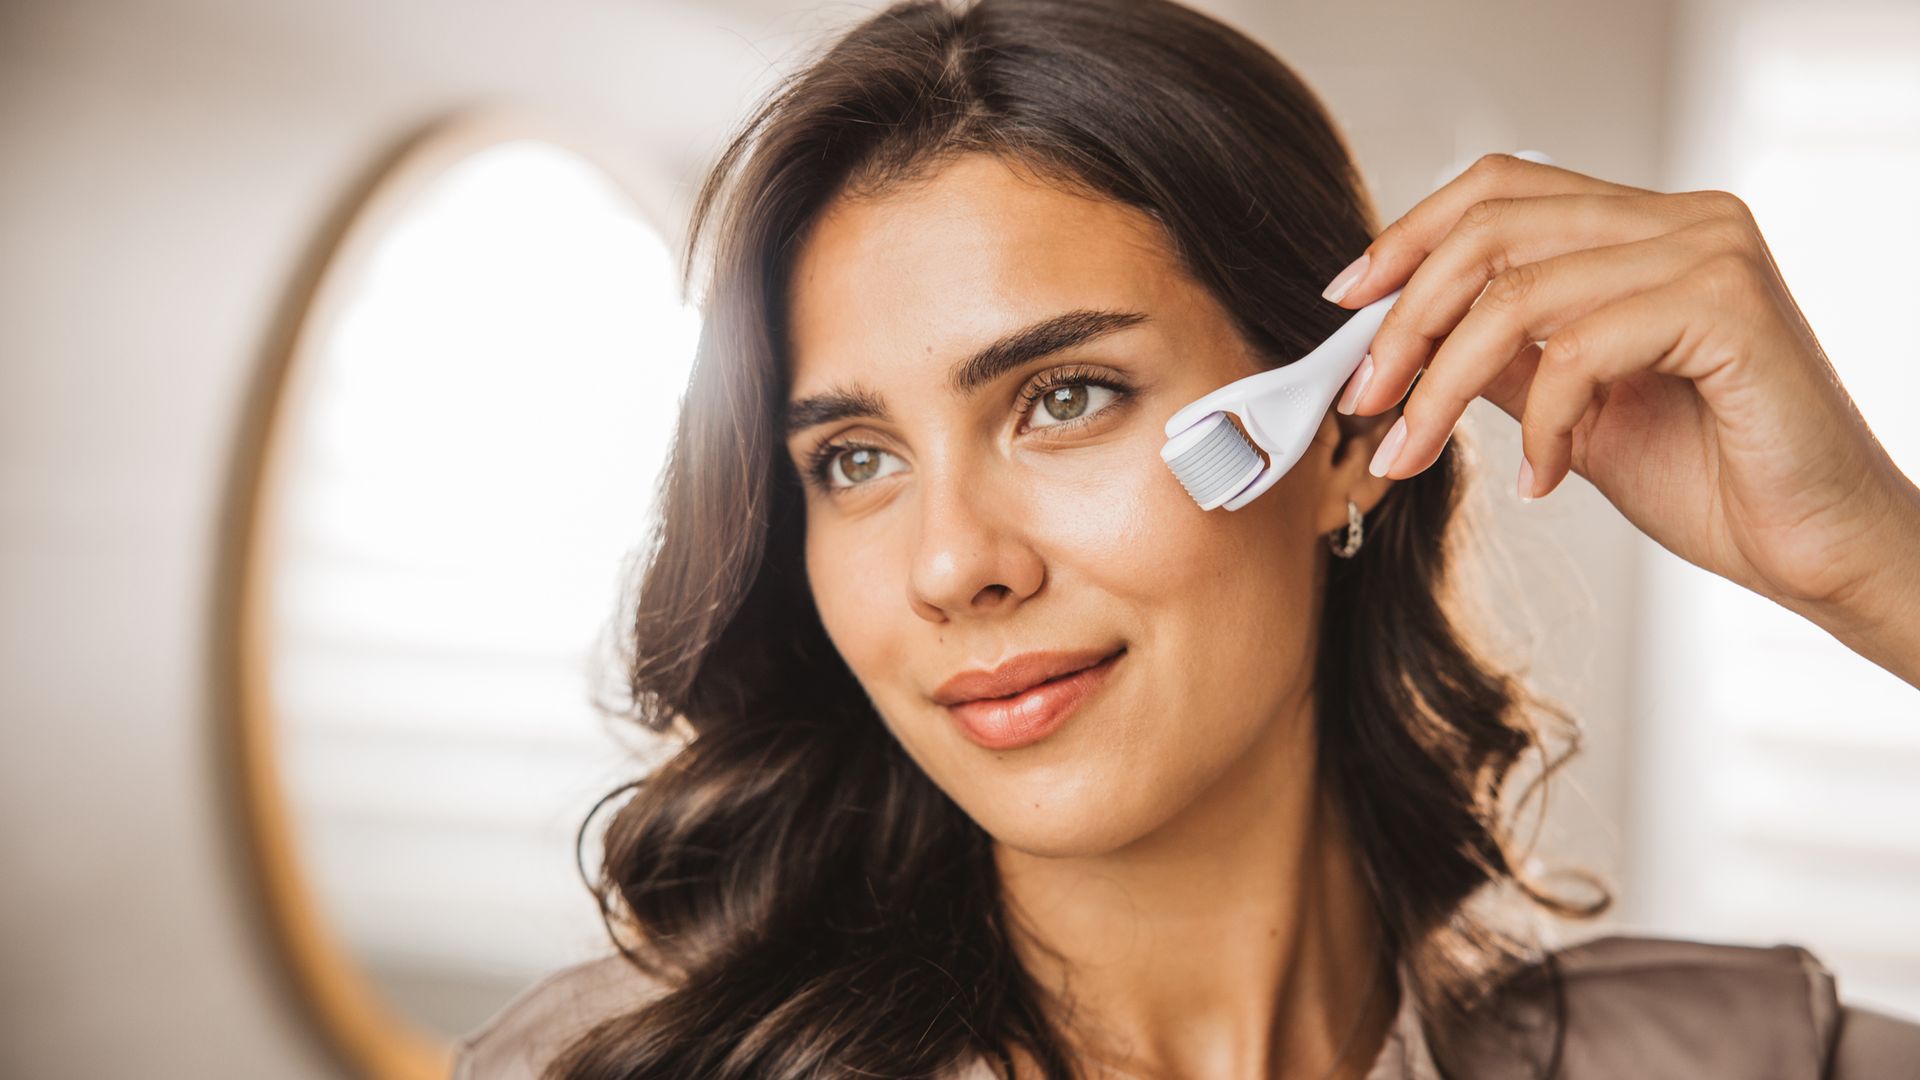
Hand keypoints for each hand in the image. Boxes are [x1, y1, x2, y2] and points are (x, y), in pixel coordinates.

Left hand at [1325, 152, 1919, 682]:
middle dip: (1404, 322)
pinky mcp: (1728, 306)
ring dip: (1441, 388)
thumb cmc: (1712, 480)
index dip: (1408, 237)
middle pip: (1491, 231)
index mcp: (1647, 227)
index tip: (1345, 306)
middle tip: (1361, 402)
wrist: (1818, 551)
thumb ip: (1504, 357)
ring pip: (1517, 296)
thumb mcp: (1572, 407)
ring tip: (1414, 458)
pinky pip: (1578, 348)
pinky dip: (1540, 422)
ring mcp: (1711, 252)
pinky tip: (1544, 478)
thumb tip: (1399, 337)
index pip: (1499, 190)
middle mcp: (1683, 219)